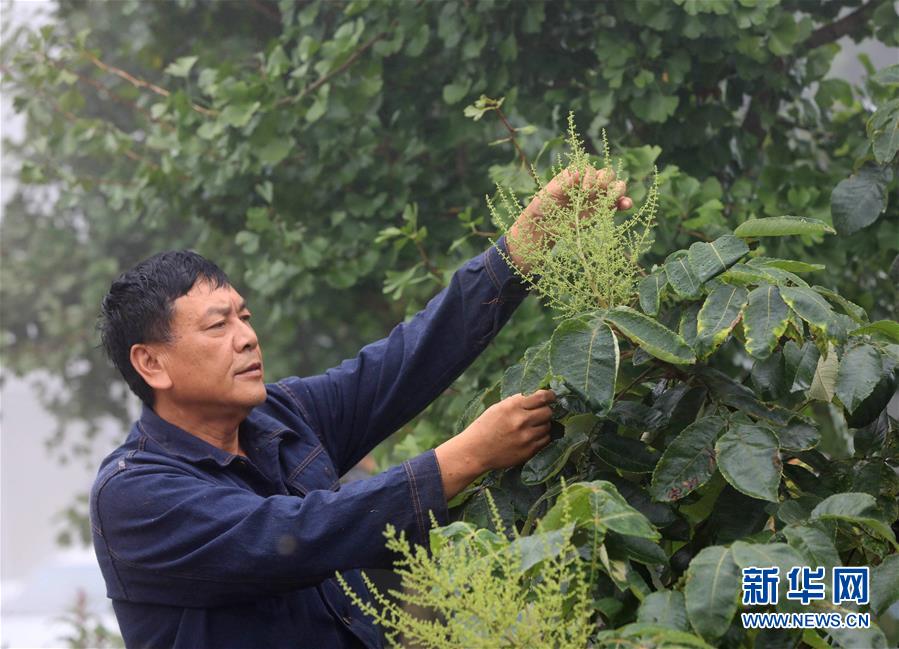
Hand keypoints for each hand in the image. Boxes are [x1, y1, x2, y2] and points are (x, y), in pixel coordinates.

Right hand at [434, 390, 555, 499]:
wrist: (475, 451)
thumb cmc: (484, 427)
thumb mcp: (498, 408)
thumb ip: (517, 402)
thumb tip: (536, 396)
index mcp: (513, 406)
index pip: (542, 396)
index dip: (550, 396)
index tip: (551, 397)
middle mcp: (522, 420)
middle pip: (548, 412)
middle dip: (545, 411)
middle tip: (539, 414)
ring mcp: (527, 437)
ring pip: (548, 426)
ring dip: (543, 425)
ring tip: (531, 427)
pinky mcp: (529, 450)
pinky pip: (545, 440)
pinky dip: (541, 437)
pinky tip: (531, 437)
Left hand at [507, 166, 631, 272]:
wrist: (544, 226)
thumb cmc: (543, 206)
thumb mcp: (550, 192)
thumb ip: (564, 182)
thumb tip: (579, 173)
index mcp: (576, 175)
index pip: (590, 170)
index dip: (590, 177)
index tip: (584, 191)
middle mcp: (589, 183)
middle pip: (606, 174)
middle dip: (606, 181)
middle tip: (598, 193)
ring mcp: (597, 196)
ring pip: (615, 186)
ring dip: (619, 190)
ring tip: (617, 199)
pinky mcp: (602, 210)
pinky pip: (618, 203)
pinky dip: (625, 202)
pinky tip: (626, 206)